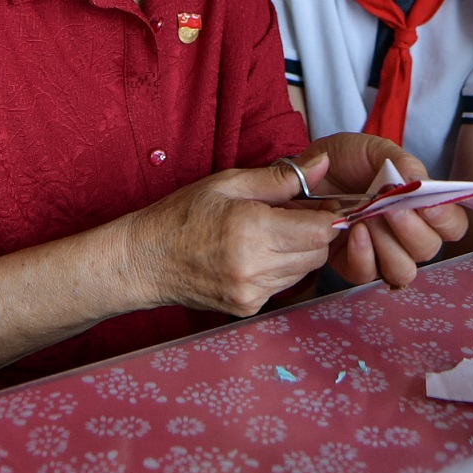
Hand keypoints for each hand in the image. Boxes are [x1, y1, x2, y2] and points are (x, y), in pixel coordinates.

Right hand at [121, 165, 342, 318]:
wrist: (145, 261)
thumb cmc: (182, 216)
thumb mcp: (228, 183)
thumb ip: (280, 178)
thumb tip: (321, 164)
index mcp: (252, 230)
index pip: (320, 231)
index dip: (327, 216)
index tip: (320, 205)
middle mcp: (255, 267)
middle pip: (317, 253)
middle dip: (313, 233)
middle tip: (291, 215)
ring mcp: (252, 292)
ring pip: (304, 271)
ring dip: (297, 251)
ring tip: (269, 233)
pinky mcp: (248, 307)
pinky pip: (283, 285)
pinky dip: (280, 269)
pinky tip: (255, 254)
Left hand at [295, 139, 471, 292]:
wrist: (305, 171)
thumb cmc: (345, 160)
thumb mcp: (374, 150)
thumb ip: (401, 163)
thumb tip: (420, 182)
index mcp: (421, 207)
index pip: (452, 225)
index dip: (446, 219)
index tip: (426, 203)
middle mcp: (407, 235)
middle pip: (429, 250)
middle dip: (411, 230)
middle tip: (390, 208)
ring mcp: (381, 253)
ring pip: (403, 269)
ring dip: (389, 245)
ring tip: (369, 219)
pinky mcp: (354, 265)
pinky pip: (367, 274)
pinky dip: (363, 254)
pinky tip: (354, 231)